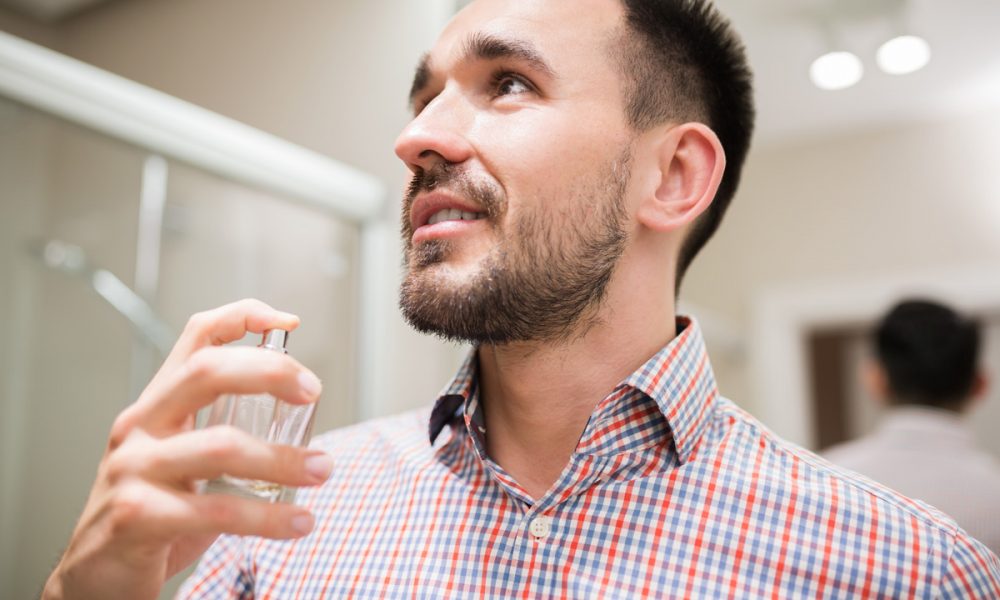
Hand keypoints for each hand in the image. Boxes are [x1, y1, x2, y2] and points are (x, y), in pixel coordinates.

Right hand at [43, 299, 330, 599]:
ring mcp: (133, 470)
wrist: (91, 581)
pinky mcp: (135, 517)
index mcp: (156, 407)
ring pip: (220, 447)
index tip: (288, 321)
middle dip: (268, 372)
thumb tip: (299, 422)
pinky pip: (215, 511)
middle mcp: (140, 428)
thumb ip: (224, 435)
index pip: (194, 338)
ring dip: (283, 458)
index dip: (241, 316)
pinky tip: (297, 523)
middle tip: (313, 391)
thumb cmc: (149, 518)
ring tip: (322, 469)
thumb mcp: (182, 463)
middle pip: (206, 371)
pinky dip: (268, 519)